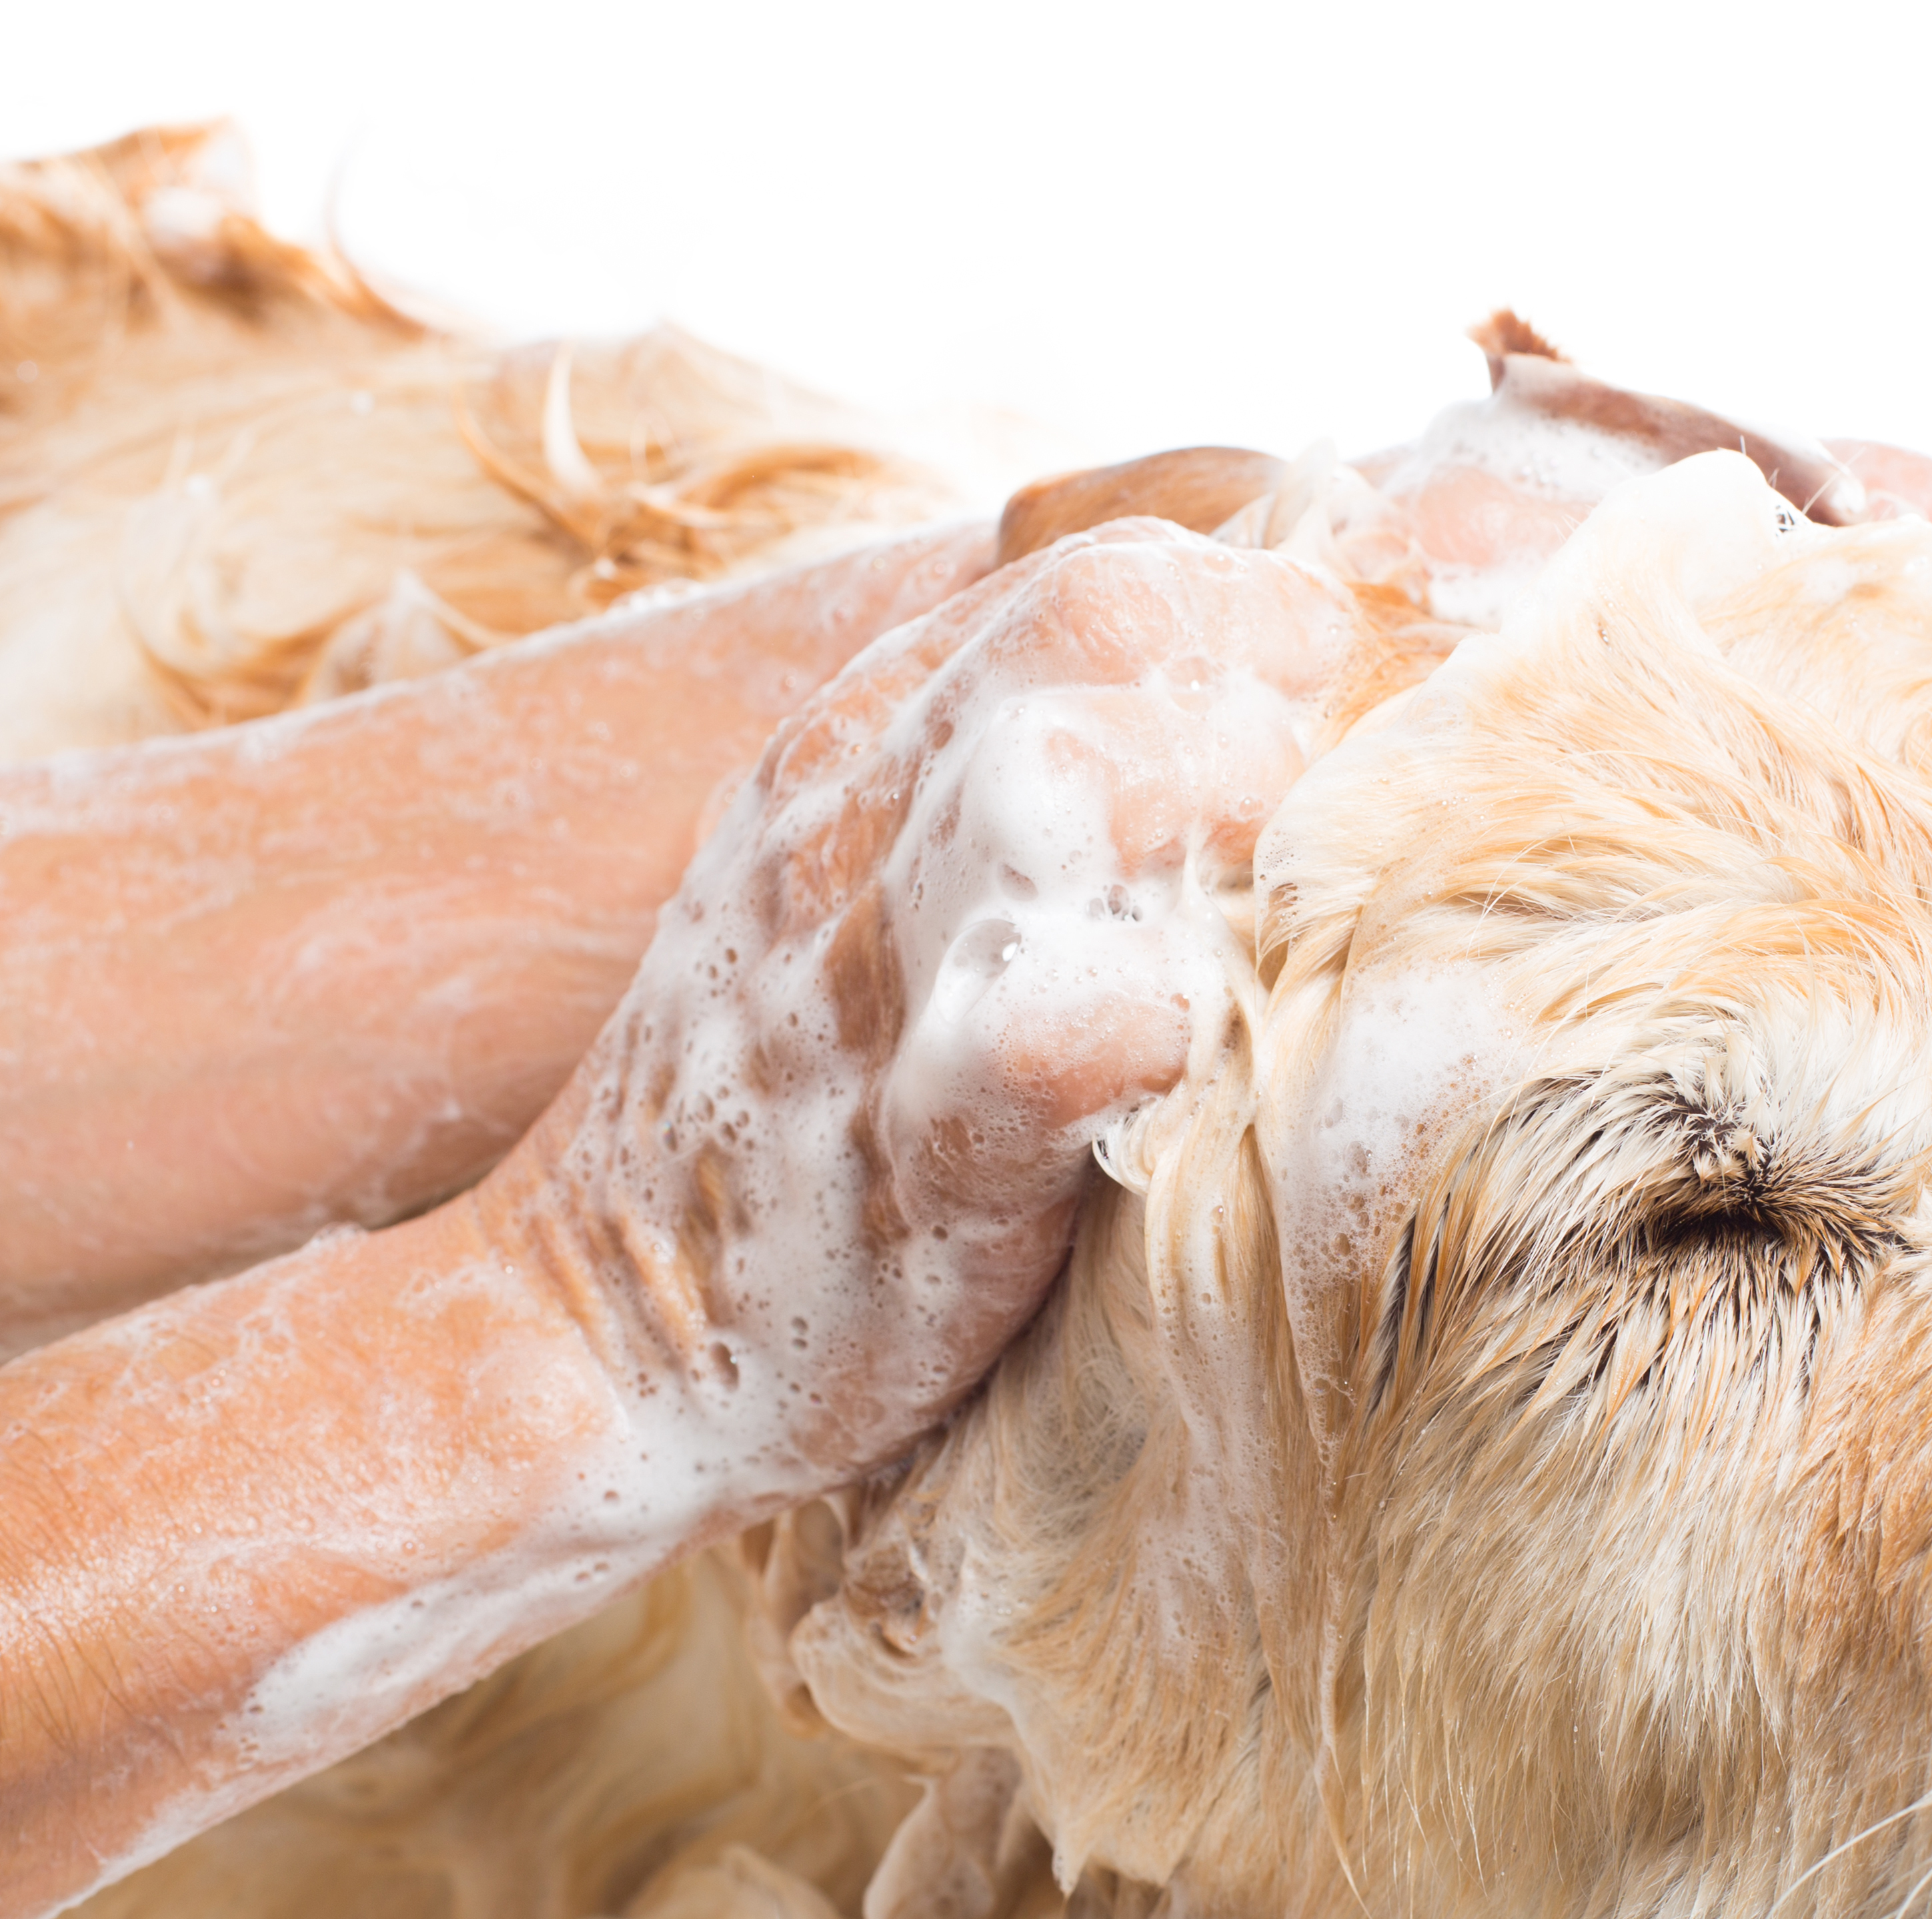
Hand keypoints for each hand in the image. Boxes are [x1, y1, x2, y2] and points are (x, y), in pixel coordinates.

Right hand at [472, 520, 1386, 1518]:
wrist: (583, 1330)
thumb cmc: (787, 1108)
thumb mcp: (869, 891)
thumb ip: (1022, 786)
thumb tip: (1254, 721)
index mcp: (856, 747)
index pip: (1095, 575)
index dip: (1256, 618)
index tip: (1343, 720)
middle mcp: (856, 825)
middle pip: (1098, 623)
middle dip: (1260, 678)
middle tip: (1348, 796)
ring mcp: (868, 984)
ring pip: (1057, 780)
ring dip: (1210, 805)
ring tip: (1279, 891)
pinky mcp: (905, 1162)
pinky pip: (1032, 1040)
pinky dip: (1134, 1021)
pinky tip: (1189, 1036)